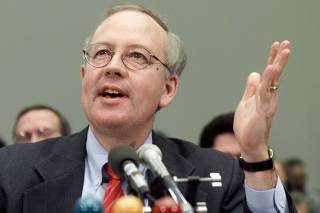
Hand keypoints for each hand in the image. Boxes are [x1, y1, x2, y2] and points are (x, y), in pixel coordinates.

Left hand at [234, 41, 290, 161]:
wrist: (249, 144)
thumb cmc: (248, 125)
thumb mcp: (246, 102)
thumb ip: (251, 89)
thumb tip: (254, 73)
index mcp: (263, 94)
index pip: (268, 73)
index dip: (272, 59)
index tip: (276, 45)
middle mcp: (268, 96)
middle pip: (274, 74)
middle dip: (279, 58)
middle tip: (286, 43)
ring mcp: (267, 103)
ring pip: (273, 81)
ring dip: (278, 65)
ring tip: (284, 51)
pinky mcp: (263, 110)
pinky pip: (265, 93)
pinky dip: (268, 81)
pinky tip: (270, 70)